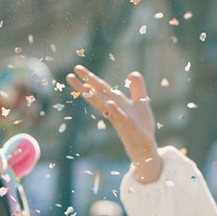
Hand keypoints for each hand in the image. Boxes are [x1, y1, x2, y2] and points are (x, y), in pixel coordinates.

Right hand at [66, 67, 162, 183]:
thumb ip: (137, 87)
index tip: (77, 68)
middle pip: (97, 96)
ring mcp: (120, 120)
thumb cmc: (141, 127)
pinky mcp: (130, 128)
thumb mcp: (141, 101)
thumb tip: (130, 73)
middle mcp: (114, 110)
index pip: (100, 88)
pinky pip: (121, 118)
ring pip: (104, 107)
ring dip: (94, 98)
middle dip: (84, 86)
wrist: (146, 147)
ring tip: (84, 87)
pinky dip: (115, 111)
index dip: (89, 78)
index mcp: (116, 102)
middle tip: (69, 76)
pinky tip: (109, 103)